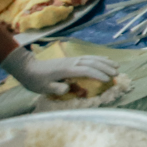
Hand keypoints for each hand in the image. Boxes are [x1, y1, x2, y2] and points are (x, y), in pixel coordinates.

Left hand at [1, 47, 118, 95]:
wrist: (29, 68)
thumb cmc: (36, 80)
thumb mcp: (43, 88)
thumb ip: (56, 89)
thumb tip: (67, 89)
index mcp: (66, 70)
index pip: (86, 70)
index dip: (98, 75)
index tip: (108, 80)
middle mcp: (72, 62)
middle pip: (93, 62)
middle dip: (106, 68)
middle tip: (117, 74)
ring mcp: (72, 59)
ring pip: (92, 58)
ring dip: (105, 62)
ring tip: (117, 66)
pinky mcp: (72, 59)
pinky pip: (89, 57)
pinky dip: (99, 58)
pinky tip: (106, 60)